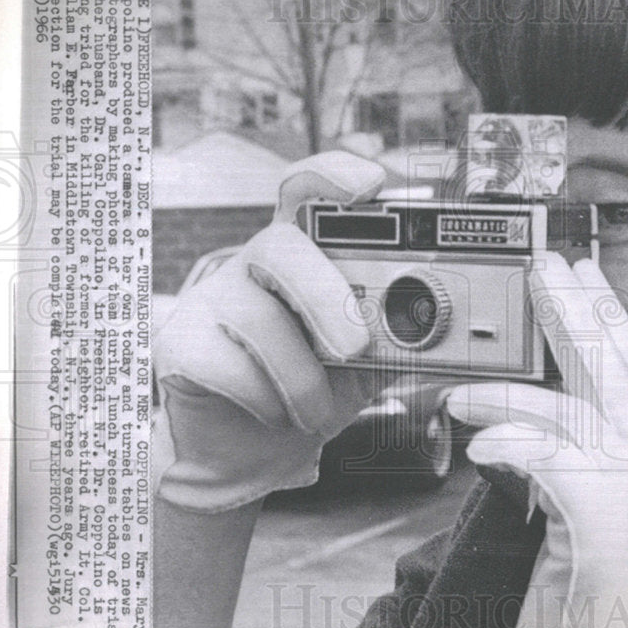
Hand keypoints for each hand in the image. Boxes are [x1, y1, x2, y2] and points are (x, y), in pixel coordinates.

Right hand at [153, 152, 384, 511]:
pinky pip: (227, 364)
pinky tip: (274, 414)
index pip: (308, 191)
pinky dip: (265, 400)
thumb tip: (447, 331)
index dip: (331, 175)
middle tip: (354, 348)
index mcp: (307, 253)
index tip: (369, 183)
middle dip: (324, 297)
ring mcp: (212, 298)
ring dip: (300, 376)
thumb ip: (402, 338)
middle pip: (280, 244)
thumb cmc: (318, 392)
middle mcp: (255, 262)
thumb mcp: (371, 363)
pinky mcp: (180, 344)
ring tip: (317, 412)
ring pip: (257, 317)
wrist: (257, 452)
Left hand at [446, 252, 627, 627]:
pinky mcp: (606, 515)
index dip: (608, 319)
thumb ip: (583, 455)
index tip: (585, 273)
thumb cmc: (588, 594)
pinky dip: (511, 444)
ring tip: (459, 397)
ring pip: (571, 412)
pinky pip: (550, 458)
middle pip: (616, 371)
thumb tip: (540, 402)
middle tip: (545, 269)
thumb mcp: (591, 512)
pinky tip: (480, 444)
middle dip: (577, 313)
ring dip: (507, 398)